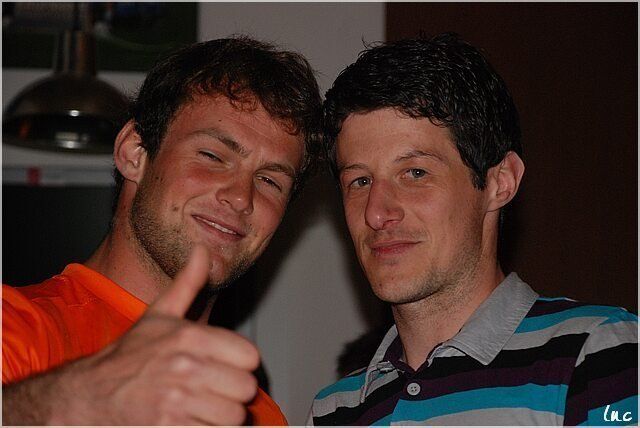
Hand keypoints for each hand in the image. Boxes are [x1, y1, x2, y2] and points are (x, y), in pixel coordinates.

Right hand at [48, 244, 259, 424]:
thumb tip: (202, 251)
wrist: (91, 394)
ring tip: (204, 405)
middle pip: (245, 388)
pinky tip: (193, 420)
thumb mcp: (160, 314)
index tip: (228, 365)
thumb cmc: (130, 355)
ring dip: (222, 415)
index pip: (250, 357)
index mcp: (190, 337)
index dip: (241, 363)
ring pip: (233, 416)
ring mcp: (178, 401)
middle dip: (233, 391)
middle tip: (215, 388)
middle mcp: (187, 368)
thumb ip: (188, 283)